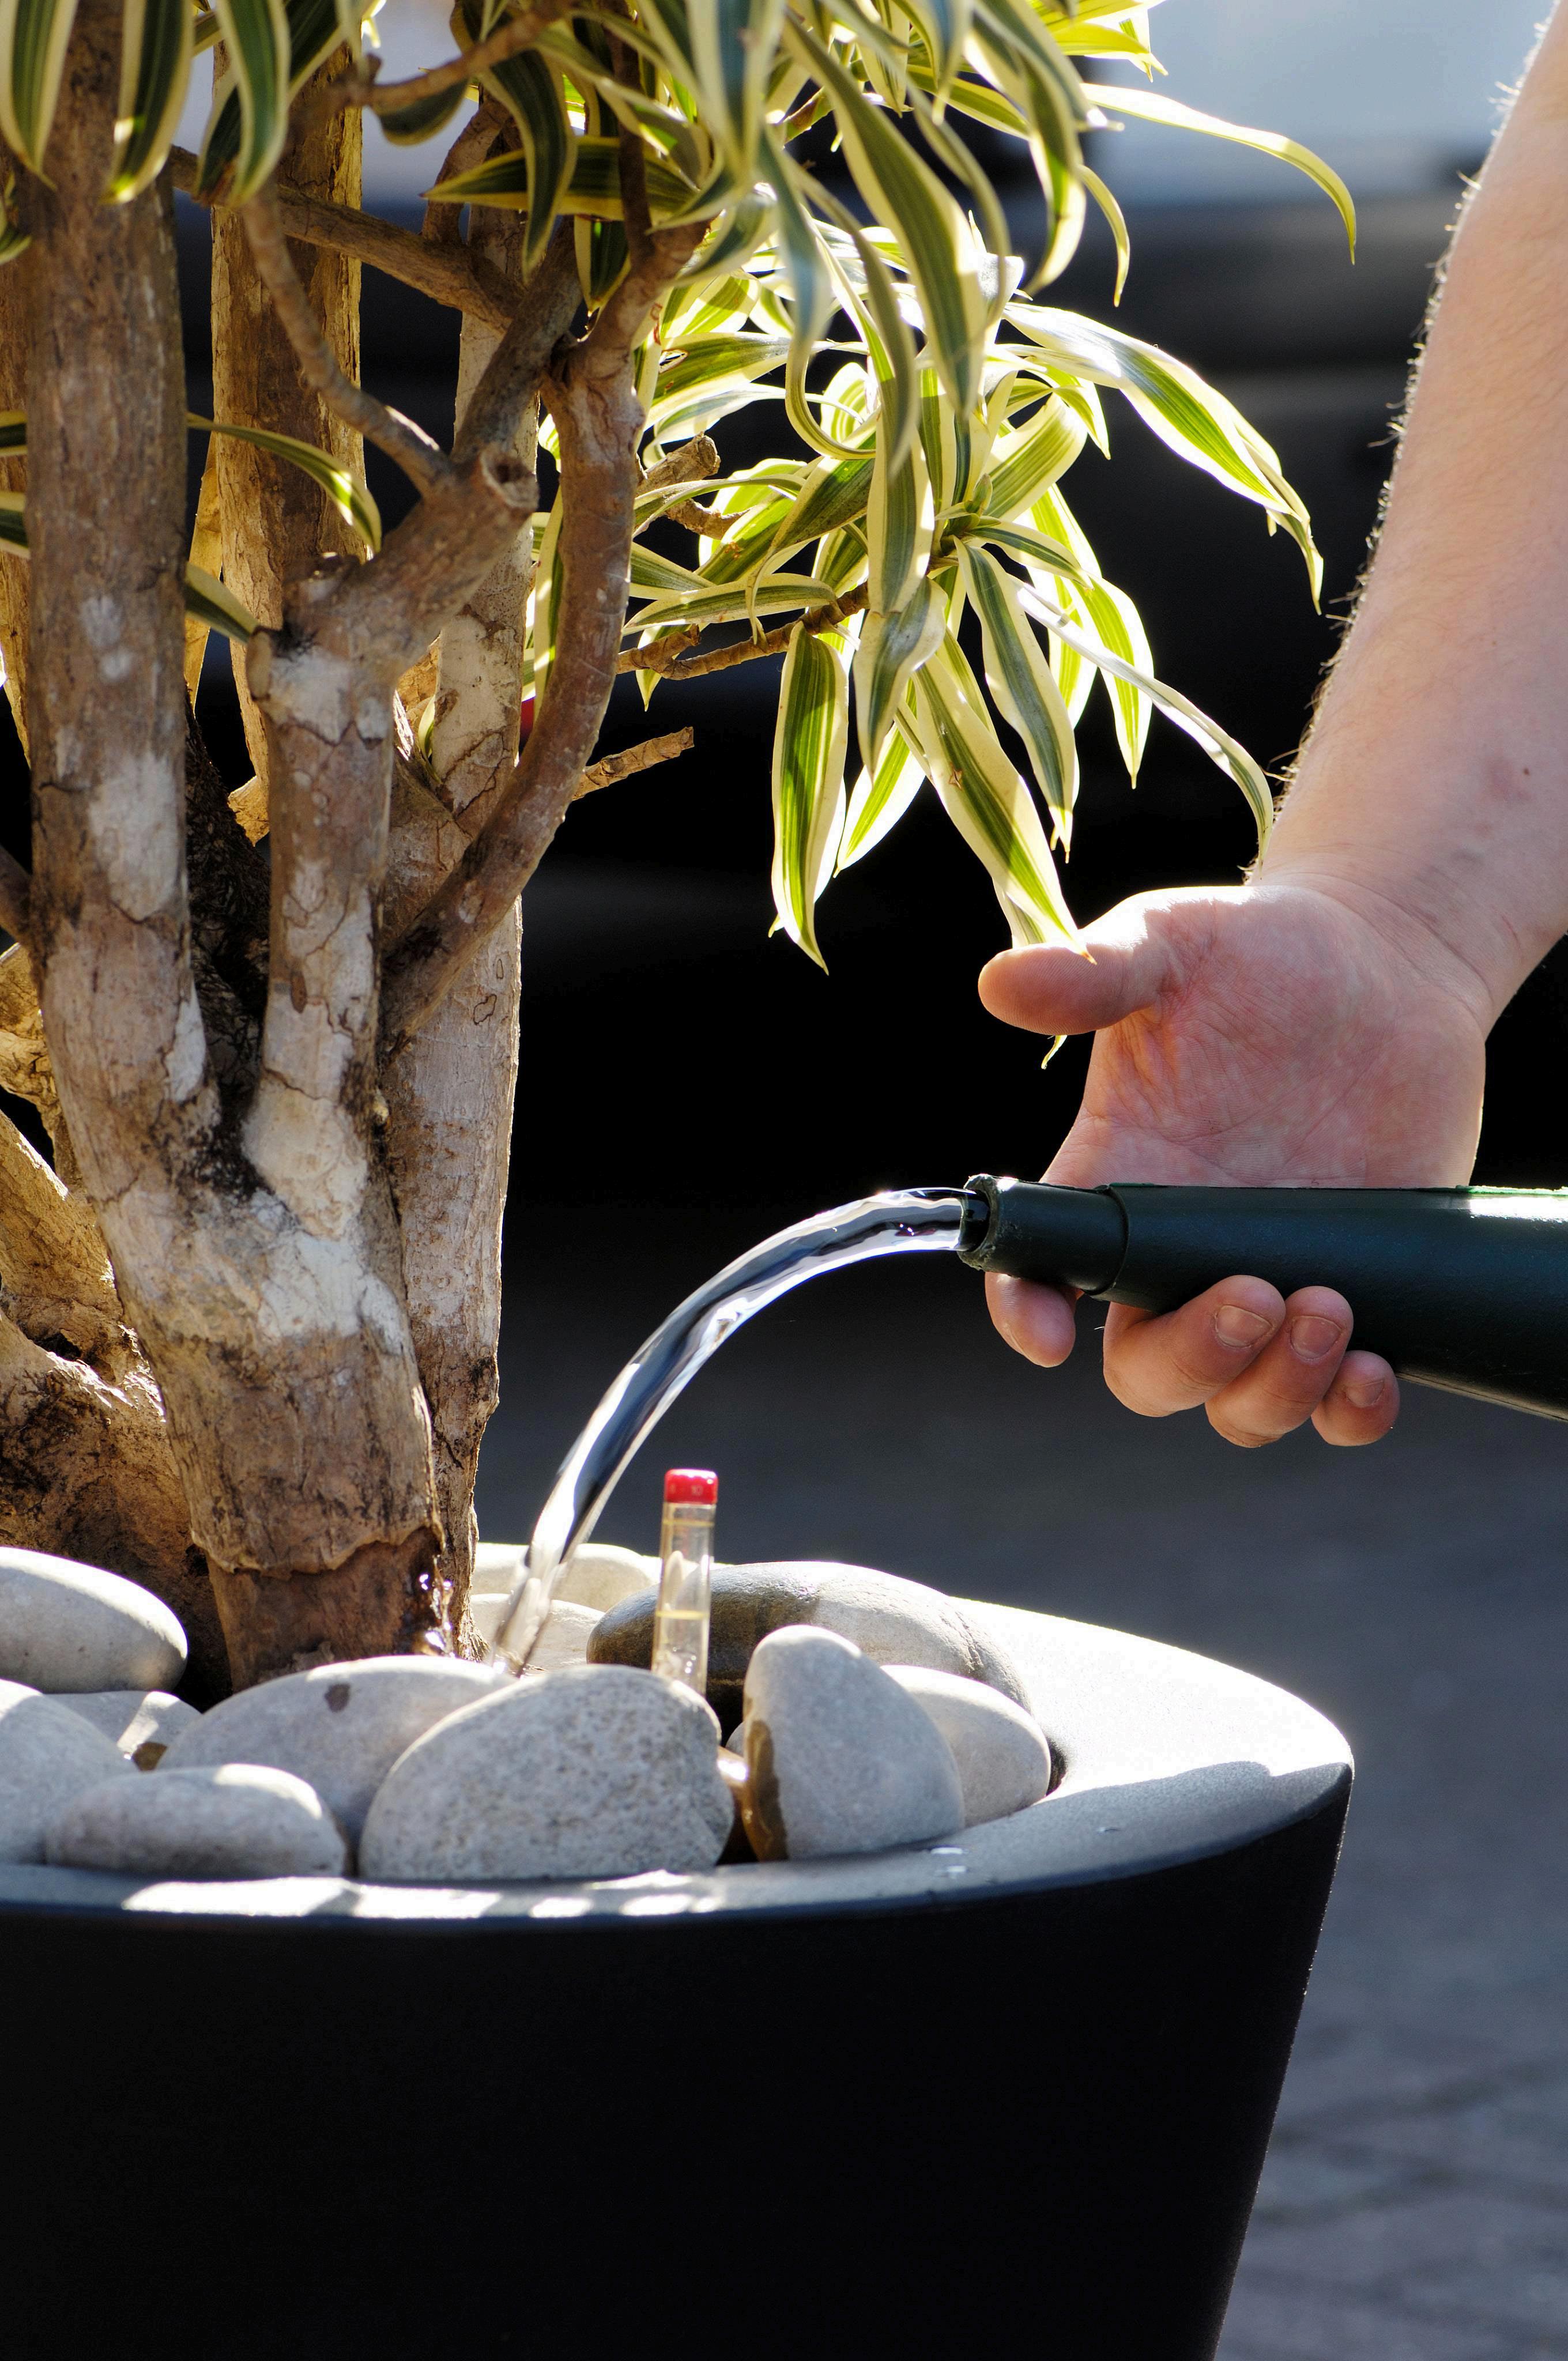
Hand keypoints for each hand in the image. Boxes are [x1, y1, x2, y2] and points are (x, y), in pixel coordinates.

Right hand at [977, 876, 1489, 1445]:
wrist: (1387, 963)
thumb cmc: (1260, 953)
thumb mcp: (1172, 943)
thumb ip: (1093, 969)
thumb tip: (1004, 985)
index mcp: (1117, 1180)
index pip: (1041, 1272)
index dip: (1029, 1315)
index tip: (1048, 1334)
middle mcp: (1180, 1252)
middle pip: (1146, 1369)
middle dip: (1190, 1360)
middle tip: (1256, 1294)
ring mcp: (1266, 1282)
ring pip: (1238, 1402)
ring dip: (1272, 1389)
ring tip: (1328, 1308)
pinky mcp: (1354, 1294)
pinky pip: (1337, 1404)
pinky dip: (1348, 1413)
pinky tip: (1371, 1370)